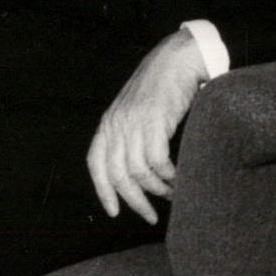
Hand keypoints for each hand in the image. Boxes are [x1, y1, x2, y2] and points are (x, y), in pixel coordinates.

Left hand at [85, 30, 207, 223]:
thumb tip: (138, 173)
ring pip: (138, 171)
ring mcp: (133, 121)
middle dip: (134, 200)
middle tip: (150, 216)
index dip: (103, 190)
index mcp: (108, 123)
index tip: (114, 212)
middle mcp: (116, 123)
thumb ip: (131, 135)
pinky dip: (169, 176)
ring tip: (172, 194)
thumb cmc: (162, 88)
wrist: (178, 59)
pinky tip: (179, 179)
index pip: (96, 163)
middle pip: (117, 173)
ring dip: (157, 189)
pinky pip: (157, 161)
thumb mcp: (136, 112)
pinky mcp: (154, 120)